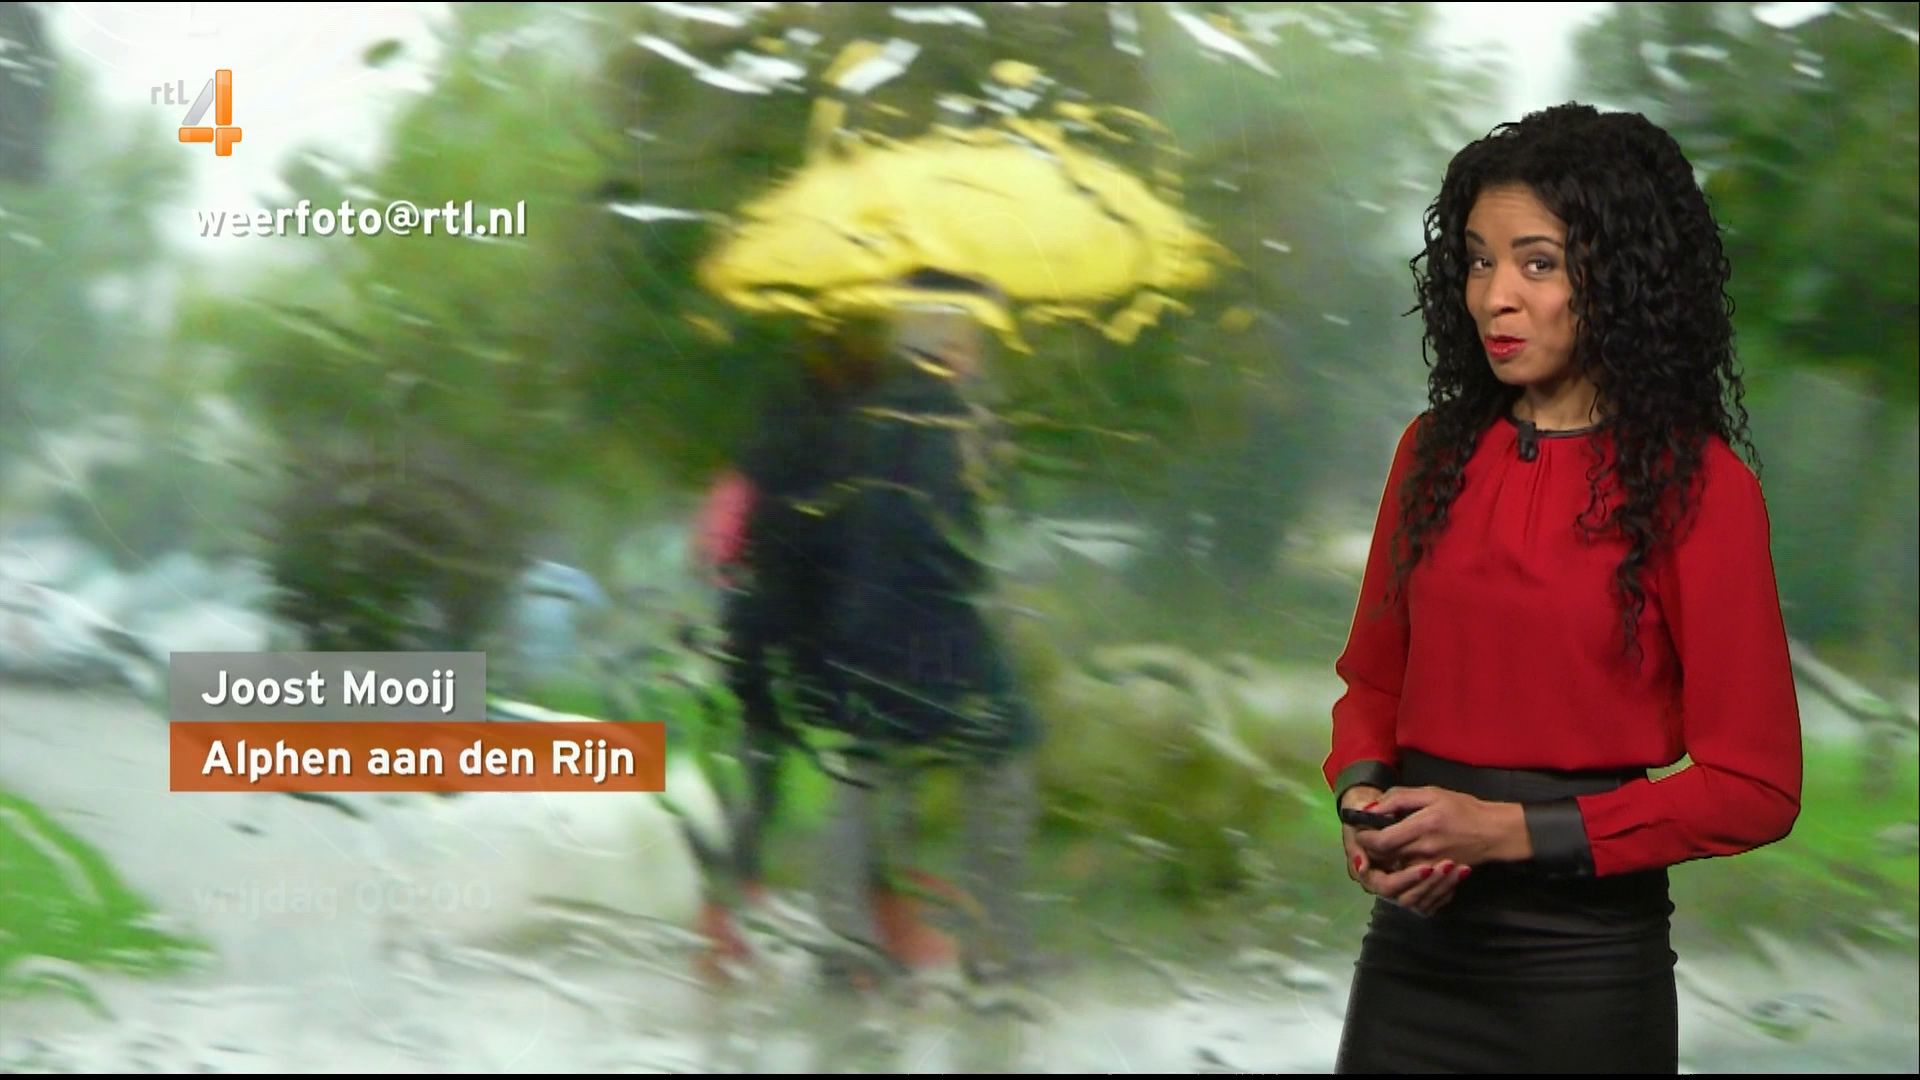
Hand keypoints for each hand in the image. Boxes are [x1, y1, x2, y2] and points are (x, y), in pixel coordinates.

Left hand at [1354, 786, 1529, 871]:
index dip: (1364, 839)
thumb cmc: (1463, 808)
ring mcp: (1431, 868)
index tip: (1360, 831)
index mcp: (1421, 826)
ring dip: (1383, 865)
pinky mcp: (1437, 878)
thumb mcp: (1431, 793)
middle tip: (1366, 841)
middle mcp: (1424, 851)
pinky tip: (1398, 863)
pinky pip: (1411, 883)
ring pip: (1395, 874)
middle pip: (1384, 860)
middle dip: (1370, 852)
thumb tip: (1371, 808)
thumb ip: (1399, 798)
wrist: (1494, 832)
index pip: (1381, 842)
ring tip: (1380, 852)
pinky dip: (1400, 875)